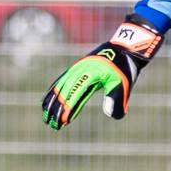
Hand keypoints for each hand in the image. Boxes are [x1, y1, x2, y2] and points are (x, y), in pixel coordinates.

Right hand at [41, 16, 161, 128]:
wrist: (124, 47)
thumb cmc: (125, 67)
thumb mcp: (124, 84)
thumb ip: (116, 99)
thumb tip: (110, 115)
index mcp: (90, 74)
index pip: (75, 94)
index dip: (68, 109)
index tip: (63, 122)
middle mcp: (80, 70)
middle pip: (64, 91)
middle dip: (56, 109)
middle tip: (51, 124)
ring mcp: (77, 68)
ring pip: (60, 86)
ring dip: (52, 102)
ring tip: (46, 116)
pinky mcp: (77, 68)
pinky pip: (61, 80)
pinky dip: (53, 91)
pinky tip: (47, 99)